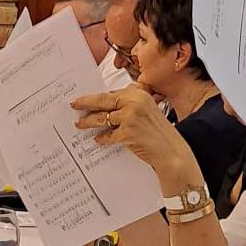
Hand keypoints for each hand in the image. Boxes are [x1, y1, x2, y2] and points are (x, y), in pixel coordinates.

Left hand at [72, 86, 195, 182]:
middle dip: (86, 103)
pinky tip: (97, 140)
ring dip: (88, 122)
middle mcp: (135, 101)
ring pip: (102, 117)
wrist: (171, 152)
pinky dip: (102, 138)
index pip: (112, 93)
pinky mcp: (127, 132)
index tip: (85, 99)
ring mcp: (130, 116)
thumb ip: (129, 106)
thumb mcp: (146, 113)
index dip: (97, 97)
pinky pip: (108, 135)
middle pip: (103, 100)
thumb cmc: (159, 134)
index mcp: (139, 93)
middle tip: (74, 105)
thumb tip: (105, 108)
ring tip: (78, 124)